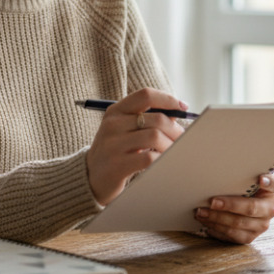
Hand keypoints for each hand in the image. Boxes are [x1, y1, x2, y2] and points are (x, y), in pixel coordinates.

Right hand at [86, 88, 187, 205]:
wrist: (90, 178)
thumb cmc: (115, 151)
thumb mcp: (124, 130)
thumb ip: (145, 120)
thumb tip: (178, 115)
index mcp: (115, 111)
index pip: (146, 95)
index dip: (168, 99)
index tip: (183, 108)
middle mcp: (112, 124)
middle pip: (156, 119)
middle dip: (176, 129)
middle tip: (183, 139)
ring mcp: (112, 145)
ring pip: (155, 137)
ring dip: (171, 146)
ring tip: (174, 153)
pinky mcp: (117, 165)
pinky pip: (149, 158)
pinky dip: (162, 160)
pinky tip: (163, 163)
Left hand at [194, 173, 273, 243]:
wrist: (241, 205)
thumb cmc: (240, 188)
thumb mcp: (244, 179)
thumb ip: (241, 174)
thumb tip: (223, 167)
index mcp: (271, 190)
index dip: (269, 182)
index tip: (260, 179)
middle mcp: (270, 209)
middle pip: (251, 208)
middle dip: (229, 205)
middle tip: (212, 202)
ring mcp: (261, 225)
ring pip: (239, 224)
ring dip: (217, 219)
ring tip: (201, 212)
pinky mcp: (250, 237)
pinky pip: (233, 236)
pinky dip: (217, 230)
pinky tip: (206, 223)